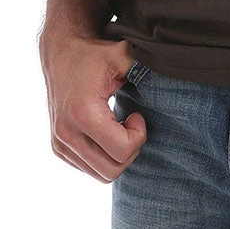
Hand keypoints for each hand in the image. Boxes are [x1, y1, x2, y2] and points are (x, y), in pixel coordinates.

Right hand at [39, 30, 147, 182]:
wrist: (61, 53)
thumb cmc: (93, 55)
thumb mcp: (121, 56)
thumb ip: (143, 67)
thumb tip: (171, 70)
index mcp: (83, 114)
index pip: (122, 151)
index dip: (138, 136)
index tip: (136, 115)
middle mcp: (67, 134)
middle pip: (112, 171)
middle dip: (130, 150)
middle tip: (130, 125)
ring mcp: (60, 143)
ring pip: (100, 175)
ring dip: (116, 155)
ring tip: (118, 128)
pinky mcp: (58, 147)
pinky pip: (88, 169)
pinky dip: (103, 157)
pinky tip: (106, 132)